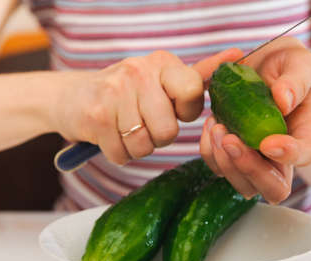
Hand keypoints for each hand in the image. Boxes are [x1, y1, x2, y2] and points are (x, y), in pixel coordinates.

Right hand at [49, 49, 242, 164]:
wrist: (73, 97)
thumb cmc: (126, 92)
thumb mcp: (162, 78)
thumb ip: (198, 75)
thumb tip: (237, 55)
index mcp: (162, 62)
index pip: (193, 92)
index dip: (185, 111)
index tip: (172, 107)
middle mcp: (138, 72)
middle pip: (168, 130)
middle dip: (158, 135)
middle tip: (144, 122)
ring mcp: (114, 94)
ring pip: (145, 146)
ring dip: (138, 146)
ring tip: (126, 128)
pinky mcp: (96, 117)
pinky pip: (122, 155)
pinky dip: (118, 153)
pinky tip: (111, 135)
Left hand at [200, 37, 310, 203]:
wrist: (261, 63)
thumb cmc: (287, 65)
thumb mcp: (301, 63)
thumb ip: (297, 80)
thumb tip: (283, 101)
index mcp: (304, 135)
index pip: (304, 157)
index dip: (288, 155)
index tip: (268, 142)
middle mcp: (281, 156)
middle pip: (273, 188)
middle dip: (251, 170)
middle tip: (231, 140)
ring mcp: (255, 159)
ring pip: (243, 184)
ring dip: (225, 161)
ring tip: (217, 126)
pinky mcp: (231, 155)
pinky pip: (218, 167)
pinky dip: (210, 151)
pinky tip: (211, 124)